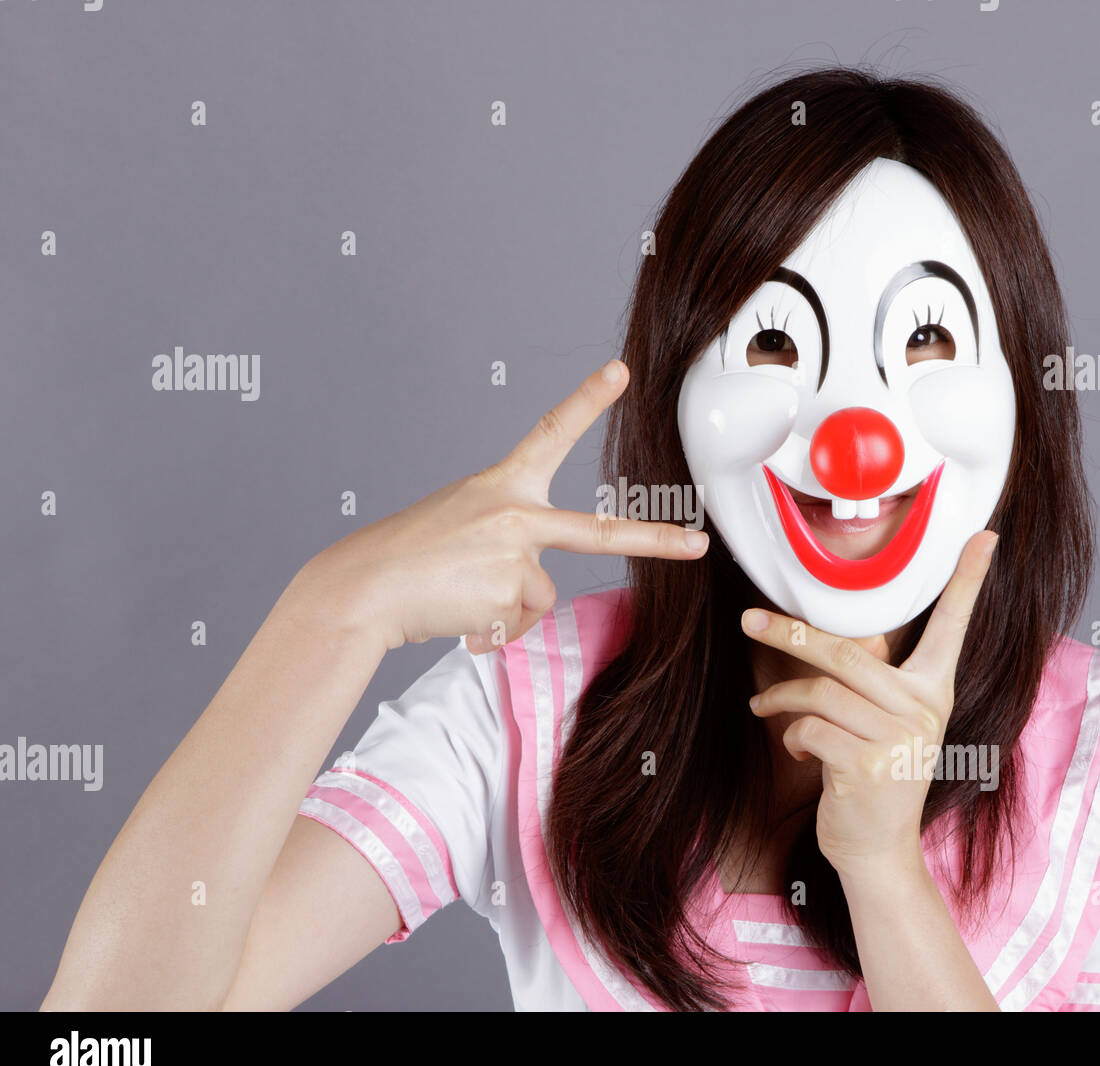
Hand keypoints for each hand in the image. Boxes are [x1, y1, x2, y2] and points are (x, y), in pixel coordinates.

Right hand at [306, 359, 708, 651]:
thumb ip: (507, 538)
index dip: (588, 401)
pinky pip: (521, 619)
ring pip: (539, 594)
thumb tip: (532, 588)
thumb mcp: (461, 524)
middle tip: (699, 545)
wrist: (366, 586)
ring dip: (504, 606)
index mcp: (500, 484)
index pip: (550, 433)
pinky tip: (460, 612)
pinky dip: (493, 626)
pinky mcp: (512, 589)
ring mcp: (518, 551)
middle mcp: (515, 511)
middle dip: (655, 540)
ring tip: (460, 593)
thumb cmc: (408, 555)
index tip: (621, 372)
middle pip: (600, 532)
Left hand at [742, 530, 997, 882]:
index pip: (953, 626)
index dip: (968, 580)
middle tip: (750, 620)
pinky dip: (791, 736)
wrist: (875, 847)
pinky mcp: (867, 765)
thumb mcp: (886, 723)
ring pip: (819, 692)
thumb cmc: (871, 773)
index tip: (985, 535)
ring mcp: (899, 737)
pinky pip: (809, 729)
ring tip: (762, 706)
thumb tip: (827, 633)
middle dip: (789, 633)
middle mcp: (923, 707)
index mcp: (932, 689)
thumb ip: (872, 680)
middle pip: (845, 652)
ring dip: (780, 698)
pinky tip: (799, 751)